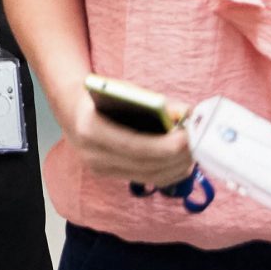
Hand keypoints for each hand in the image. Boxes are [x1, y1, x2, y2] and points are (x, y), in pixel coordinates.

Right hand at [63, 84, 194, 188]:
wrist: (72, 111)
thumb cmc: (102, 96)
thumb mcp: (125, 91)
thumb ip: (153, 102)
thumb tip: (185, 112)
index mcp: (91, 129)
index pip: (133, 145)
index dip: (163, 145)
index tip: (187, 137)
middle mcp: (93, 155)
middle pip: (145, 165)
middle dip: (176, 157)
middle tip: (198, 144)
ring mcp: (101, 170)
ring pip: (148, 176)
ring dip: (176, 167)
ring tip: (195, 154)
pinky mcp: (110, 176)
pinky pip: (145, 178)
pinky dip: (167, 172)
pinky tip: (182, 163)